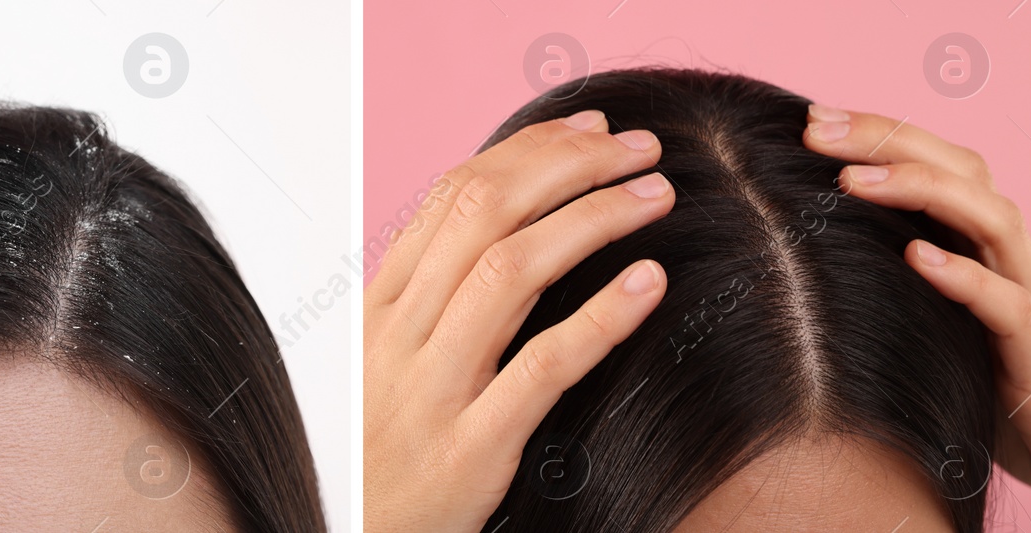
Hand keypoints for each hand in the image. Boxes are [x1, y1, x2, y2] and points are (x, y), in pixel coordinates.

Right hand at [364, 109, 672, 531]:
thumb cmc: (376, 457)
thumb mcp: (384, 367)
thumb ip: (430, 301)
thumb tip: (502, 226)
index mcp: (379, 309)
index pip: (452, 197)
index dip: (528, 151)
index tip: (589, 131)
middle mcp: (398, 337)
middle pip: (485, 213)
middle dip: (570, 165)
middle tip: (638, 150)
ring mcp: (433, 391)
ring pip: (510, 271)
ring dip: (592, 219)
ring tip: (654, 198)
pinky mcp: (471, 448)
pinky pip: (542, 367)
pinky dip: (601, 316)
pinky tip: (649, 283)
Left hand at [806, 104, 1030, 532]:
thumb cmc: (1003, 399)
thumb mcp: (935, 336)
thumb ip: (888, 300)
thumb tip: (795, 281)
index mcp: (978, 252)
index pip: (933, 168)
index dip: (877, 138)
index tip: (808, 121)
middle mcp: (1007, 264)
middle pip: (959, 172)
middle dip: (887, 140)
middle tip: (815, 127)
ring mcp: (1028, 305)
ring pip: (990, 220)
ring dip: (921, 190)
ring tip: (853, 179)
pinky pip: (1008, 305)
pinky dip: (964, 277)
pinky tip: (918, 258)